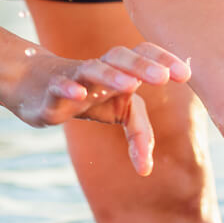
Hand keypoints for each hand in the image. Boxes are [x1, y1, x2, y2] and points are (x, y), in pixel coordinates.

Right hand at [10, 42, 191, 175]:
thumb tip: (147, 169)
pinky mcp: (52, 92)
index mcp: (121, 69)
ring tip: (130, 85)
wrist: (37, 87)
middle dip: (143, 65)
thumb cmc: (90, 95)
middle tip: (164, 77)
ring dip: (112, 75)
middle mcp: (101, 68)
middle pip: (121, 57)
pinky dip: (68, 87)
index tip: (185, 74)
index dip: (164, 59)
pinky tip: (79, 94)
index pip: (144, 54)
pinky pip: (59, 85)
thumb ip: (140, 133)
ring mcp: (75, 77)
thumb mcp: (120, 112)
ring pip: (93, 69)